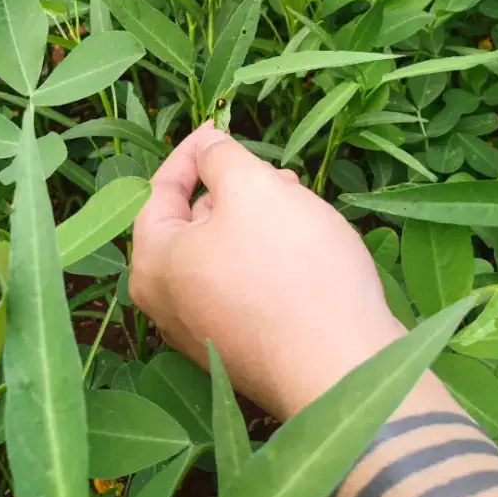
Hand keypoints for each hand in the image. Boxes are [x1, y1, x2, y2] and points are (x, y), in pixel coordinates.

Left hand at [130, 123, 404, 418]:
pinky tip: (301, 247)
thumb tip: (208, 150)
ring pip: (221, 254)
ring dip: (253, 220)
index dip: (192, 153)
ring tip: (296, 203)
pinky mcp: (241, 351)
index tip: (218, 127)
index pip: (158, 191)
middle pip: (190, 224)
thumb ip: (220, 158)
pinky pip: (241, 287)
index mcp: (154, 263)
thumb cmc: (292, 268)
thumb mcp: (252, 188)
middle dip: (230, 188)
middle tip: (274, 171)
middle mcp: (166, 304)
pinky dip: (264, 257)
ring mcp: (202, 334)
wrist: (343, 370)